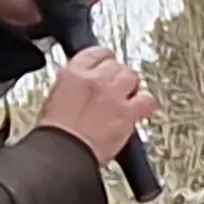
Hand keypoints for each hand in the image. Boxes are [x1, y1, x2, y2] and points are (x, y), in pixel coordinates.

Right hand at [35, 46, 153, 164]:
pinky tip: (141, 106)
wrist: (64, 151)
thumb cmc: (57, 131)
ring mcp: (114, 95)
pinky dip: (146, 101)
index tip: (107, 62)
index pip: (96, 53)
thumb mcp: (56, 96)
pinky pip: (147, 100)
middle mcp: (96, 79)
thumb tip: (85, 86)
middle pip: (117, 65)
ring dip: (131, 85)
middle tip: (116, 85)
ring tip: (128, 94)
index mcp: (74, 73)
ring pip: (132, 77)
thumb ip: (75, 85)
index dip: (104, 59)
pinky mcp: (128, 113)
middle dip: (117, 74)